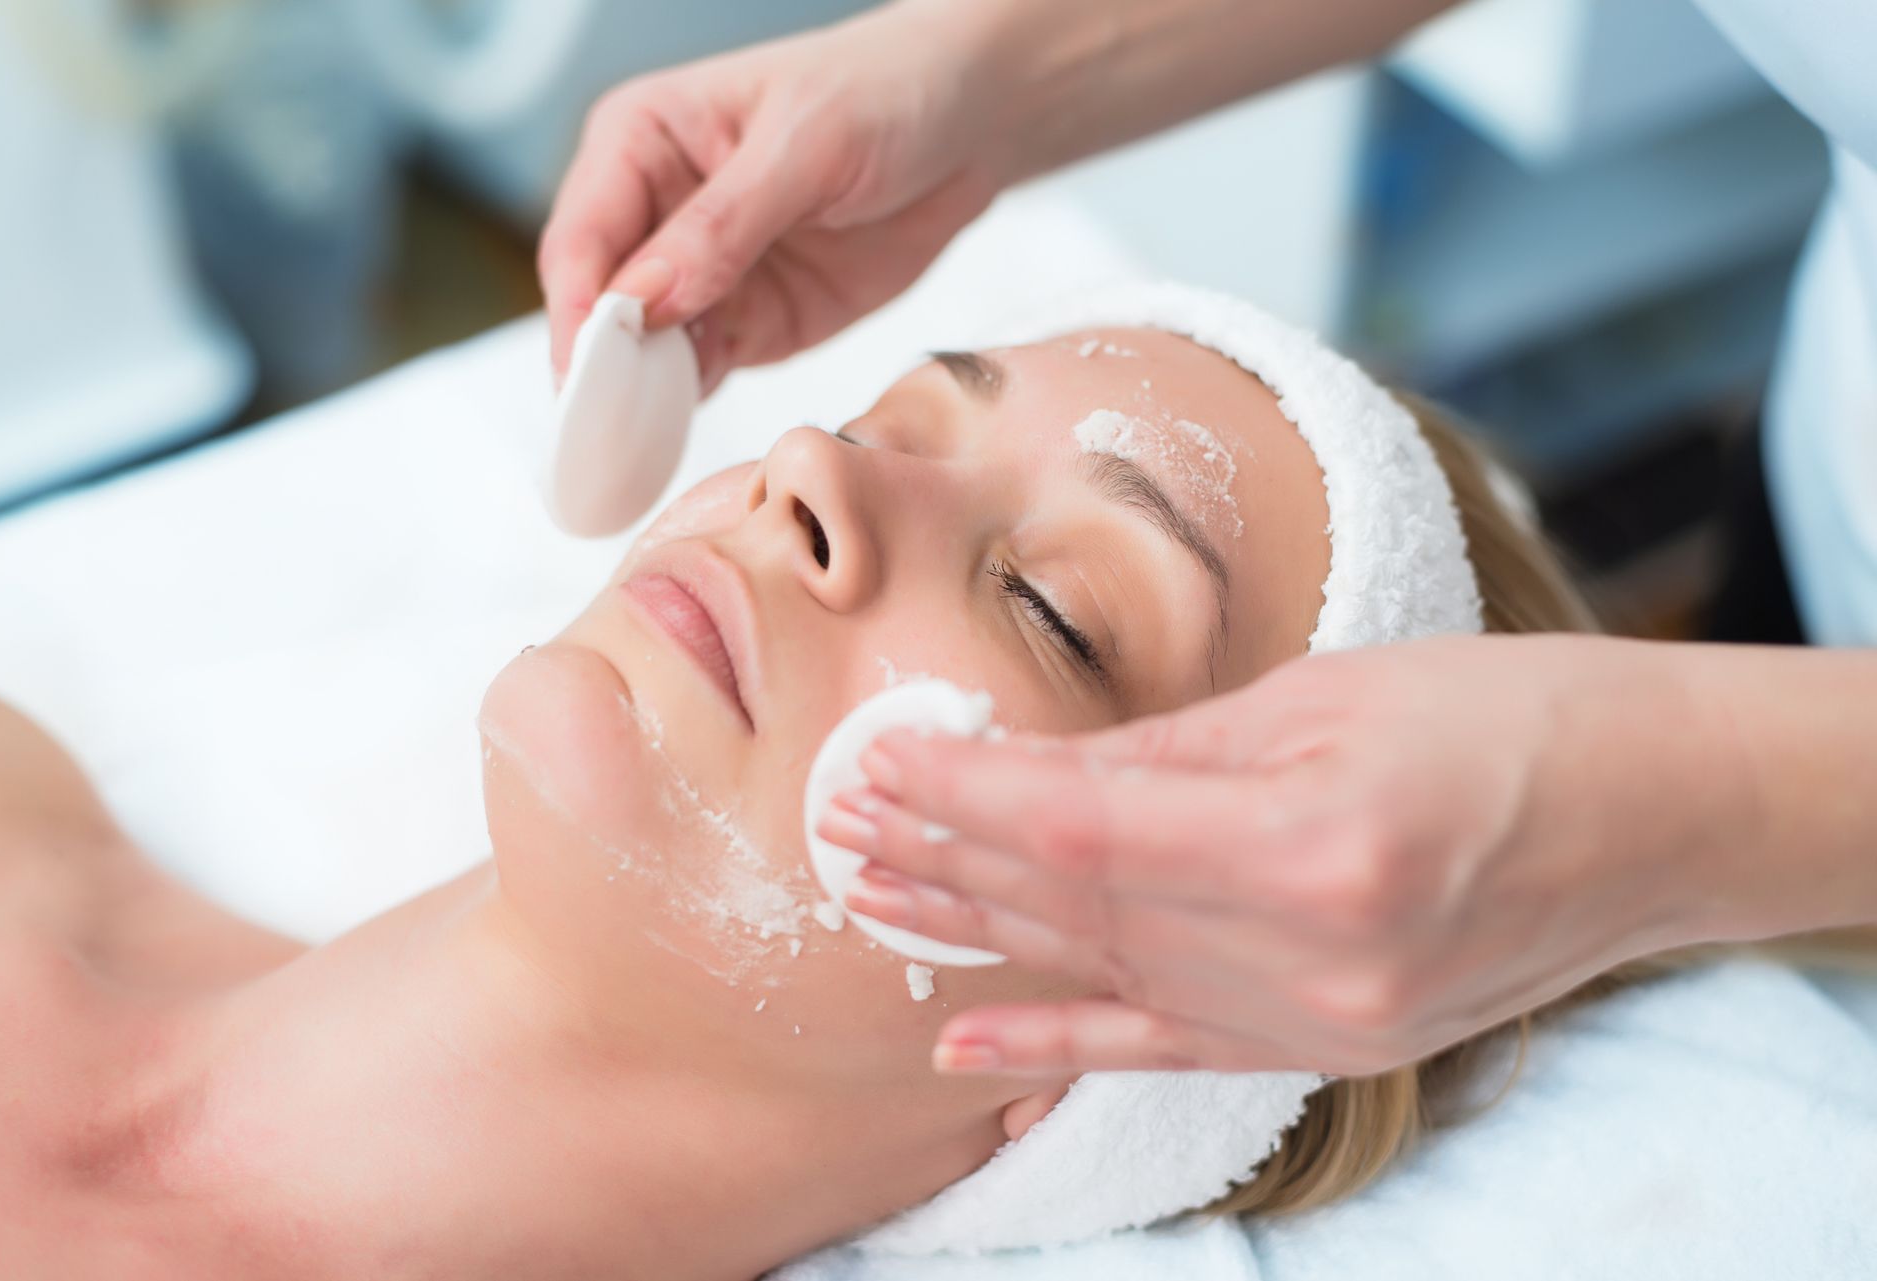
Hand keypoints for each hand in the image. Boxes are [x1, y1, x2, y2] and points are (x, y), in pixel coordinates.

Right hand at [538, 4, 1007, 391]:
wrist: (969, 126)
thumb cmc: (882, 94)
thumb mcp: (803, 147)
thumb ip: (721, 225)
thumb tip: (643, 302)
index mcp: (641, 141)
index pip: (583, 237)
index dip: (579, 310)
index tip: (586, 374)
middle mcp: (654, 211)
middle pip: (599, 305)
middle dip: (600, 370)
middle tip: (606, 433)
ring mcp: (700, 275)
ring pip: (643, 353)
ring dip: (641, 400)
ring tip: (637, 449)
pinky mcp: (749, 323)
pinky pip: (700, 376)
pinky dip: (687, 408)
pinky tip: (680, 437)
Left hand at [818, 635, 1745, 1075]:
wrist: (1653, 816)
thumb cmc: (1506, 718)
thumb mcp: (1329, 695)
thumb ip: (1170, 752)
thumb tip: (1034, 772)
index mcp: (1318, 846)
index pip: (1083, 829)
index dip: (966, 795)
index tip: (881, 757)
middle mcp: (1313, 960)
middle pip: (1077, 907)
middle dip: (947, 856)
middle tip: (842, 818)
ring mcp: (1320, 1024)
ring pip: (1103, 974)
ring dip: (978, 933)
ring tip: (869, 897)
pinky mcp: (1326, 1050)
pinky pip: (1162, 1052)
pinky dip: (1061, 1044)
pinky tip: (967, 1050)